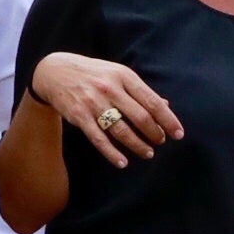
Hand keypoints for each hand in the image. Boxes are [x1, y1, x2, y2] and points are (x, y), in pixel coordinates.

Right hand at [32, 52, 179, 167]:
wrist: (56, 71)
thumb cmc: (94, 74)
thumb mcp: (118, 74)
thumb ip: (140, 91)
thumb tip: (165, 106)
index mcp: (124, 76)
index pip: (152, 101)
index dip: (168, 119)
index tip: (178, 133)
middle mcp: (110, 88)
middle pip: (140, 117)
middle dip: (154, 133)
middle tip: (160, 142)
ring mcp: (94, 103)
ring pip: (121, 130)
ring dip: (138, 145)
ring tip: (148, 153)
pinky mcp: (80, 116)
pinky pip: (99, 139)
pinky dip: (112, 153)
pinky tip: (123, 162)